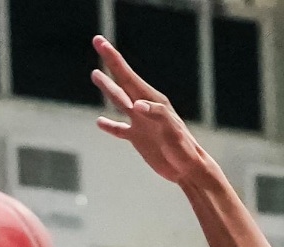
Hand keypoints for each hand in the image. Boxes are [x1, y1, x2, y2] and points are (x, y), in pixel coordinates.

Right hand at [92, 36, 216, 185]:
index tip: (100, 41)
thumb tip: (136, 105)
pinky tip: (100, 122)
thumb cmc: (184, 148)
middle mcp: (144, 107)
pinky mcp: (139, 139)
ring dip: (107, 88)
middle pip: (122, 80)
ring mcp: (140, 122)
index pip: (127, 75)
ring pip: (119, 101)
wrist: (188, 169)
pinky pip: (120, 130)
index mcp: (152, 101)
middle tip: (98, 41)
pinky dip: (110, 126)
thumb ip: (156, 114)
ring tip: (95, 74)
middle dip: (109, 62)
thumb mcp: (172, 130)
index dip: (113, 58)